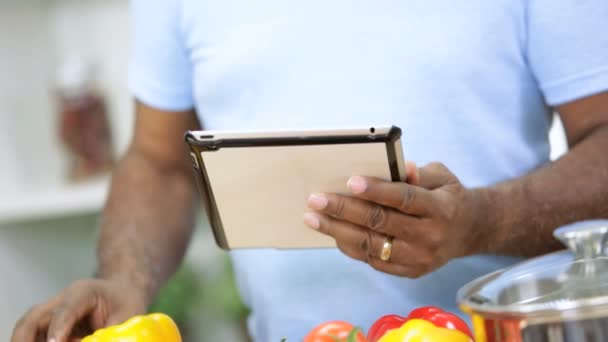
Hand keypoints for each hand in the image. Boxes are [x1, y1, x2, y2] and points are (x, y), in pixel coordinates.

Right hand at [12, 278, 147, 341]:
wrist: (121, 294)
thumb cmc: (125, 303)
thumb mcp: (126, 318)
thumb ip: (109, 335)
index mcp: (83, 292)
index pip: (65, 310)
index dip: (58, 329)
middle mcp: (60, 300)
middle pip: (33, 319)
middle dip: (26, 339)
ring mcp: (51, 313)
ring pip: (28, 329)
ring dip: (29, 341)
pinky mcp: (48, 326)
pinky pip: (34, 337)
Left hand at [304, 162, 484, 277]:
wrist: (469, 231)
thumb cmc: (447, 196)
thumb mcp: (441, 177)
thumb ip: (418, 173)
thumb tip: (399, 168)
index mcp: (441, 209)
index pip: (404, 199)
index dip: (377, 190)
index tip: (350, 181)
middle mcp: (430, 236)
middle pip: (381, 222)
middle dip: (344, 210)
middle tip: (317, 199)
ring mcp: (419, 258)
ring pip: (371, 245)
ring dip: (337, 230)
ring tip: (313, 217)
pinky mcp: (410, 272)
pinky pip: (373, 260)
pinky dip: (350, 246)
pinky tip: (333, 232)